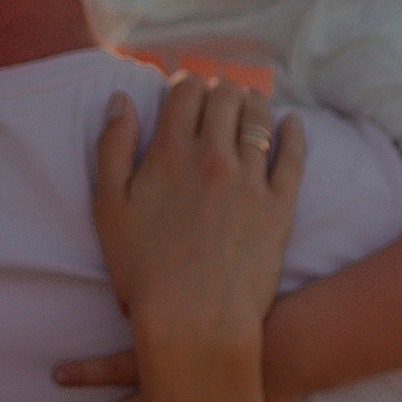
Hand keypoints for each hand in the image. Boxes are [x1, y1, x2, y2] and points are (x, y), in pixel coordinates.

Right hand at [92, 77, 301, 385]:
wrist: (194, 319)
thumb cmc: (143, 270)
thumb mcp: (108, 207)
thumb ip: (112, 146)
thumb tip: (121, 100)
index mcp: (169, 152)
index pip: (184, 90)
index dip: (184, 82)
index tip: (185, 88)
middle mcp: (213, 156)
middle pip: (224, 97)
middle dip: (219, 88)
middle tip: (216, 96)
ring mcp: (251, 180)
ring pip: (258, 118)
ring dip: (252, 102)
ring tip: (248, 103)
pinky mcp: (279, 205)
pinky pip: (293, 156)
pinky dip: (293, 132)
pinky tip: (291, 123)